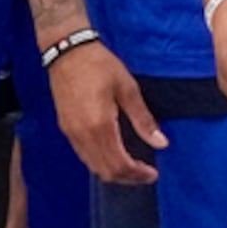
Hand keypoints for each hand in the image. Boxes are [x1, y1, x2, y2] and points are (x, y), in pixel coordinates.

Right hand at [45, 40, 165, 184]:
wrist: (66, 50)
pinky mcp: (65, 127)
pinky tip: (112, 153)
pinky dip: (100, 161)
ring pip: (92, 166)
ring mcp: (71, 132)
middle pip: (105, 171)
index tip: (153, 173)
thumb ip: (143, 119)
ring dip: (113, 172)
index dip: (138, 174)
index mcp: (100, 125)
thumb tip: (161, 143)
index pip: (120, 164)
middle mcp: (82, 134)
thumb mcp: (127, 88)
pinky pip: (83, 155)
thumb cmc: (99, 65)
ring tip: (131, 167)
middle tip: (145, 174)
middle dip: (127, 178)